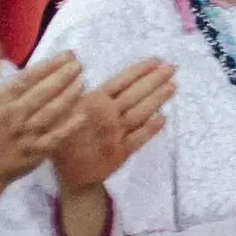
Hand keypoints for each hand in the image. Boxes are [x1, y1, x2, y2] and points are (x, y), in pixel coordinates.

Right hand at [0, 50, 87, 186]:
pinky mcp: (35, 151)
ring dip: (69, 97)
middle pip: (42, 93)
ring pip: (51, 112)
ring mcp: (25, 134)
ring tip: (83, 83)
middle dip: (63, 77)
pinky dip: (69, 126)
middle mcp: (14, 114)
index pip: (28, 78)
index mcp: (2, 99)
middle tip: (80, 65)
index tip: (68, 55)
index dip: (49, 65)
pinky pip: (55, 137)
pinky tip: (83, 114)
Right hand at [51, 56, 175, 192]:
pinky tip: (164, 118)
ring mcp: (116, 134)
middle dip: (155, 80)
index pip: (120, 82)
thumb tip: (80, 68)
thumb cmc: (65, 137)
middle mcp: (106, 116)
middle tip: (172, 68)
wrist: (69, 174)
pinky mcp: (122, 152)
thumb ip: (76, 93)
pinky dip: (152, 128)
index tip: (156, 61)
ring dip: (158, 99)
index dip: (139, 71)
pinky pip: (140, 137)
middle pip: (135, 94)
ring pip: (141, 113)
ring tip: (173, 86)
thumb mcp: (62, 110)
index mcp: (92, 102)